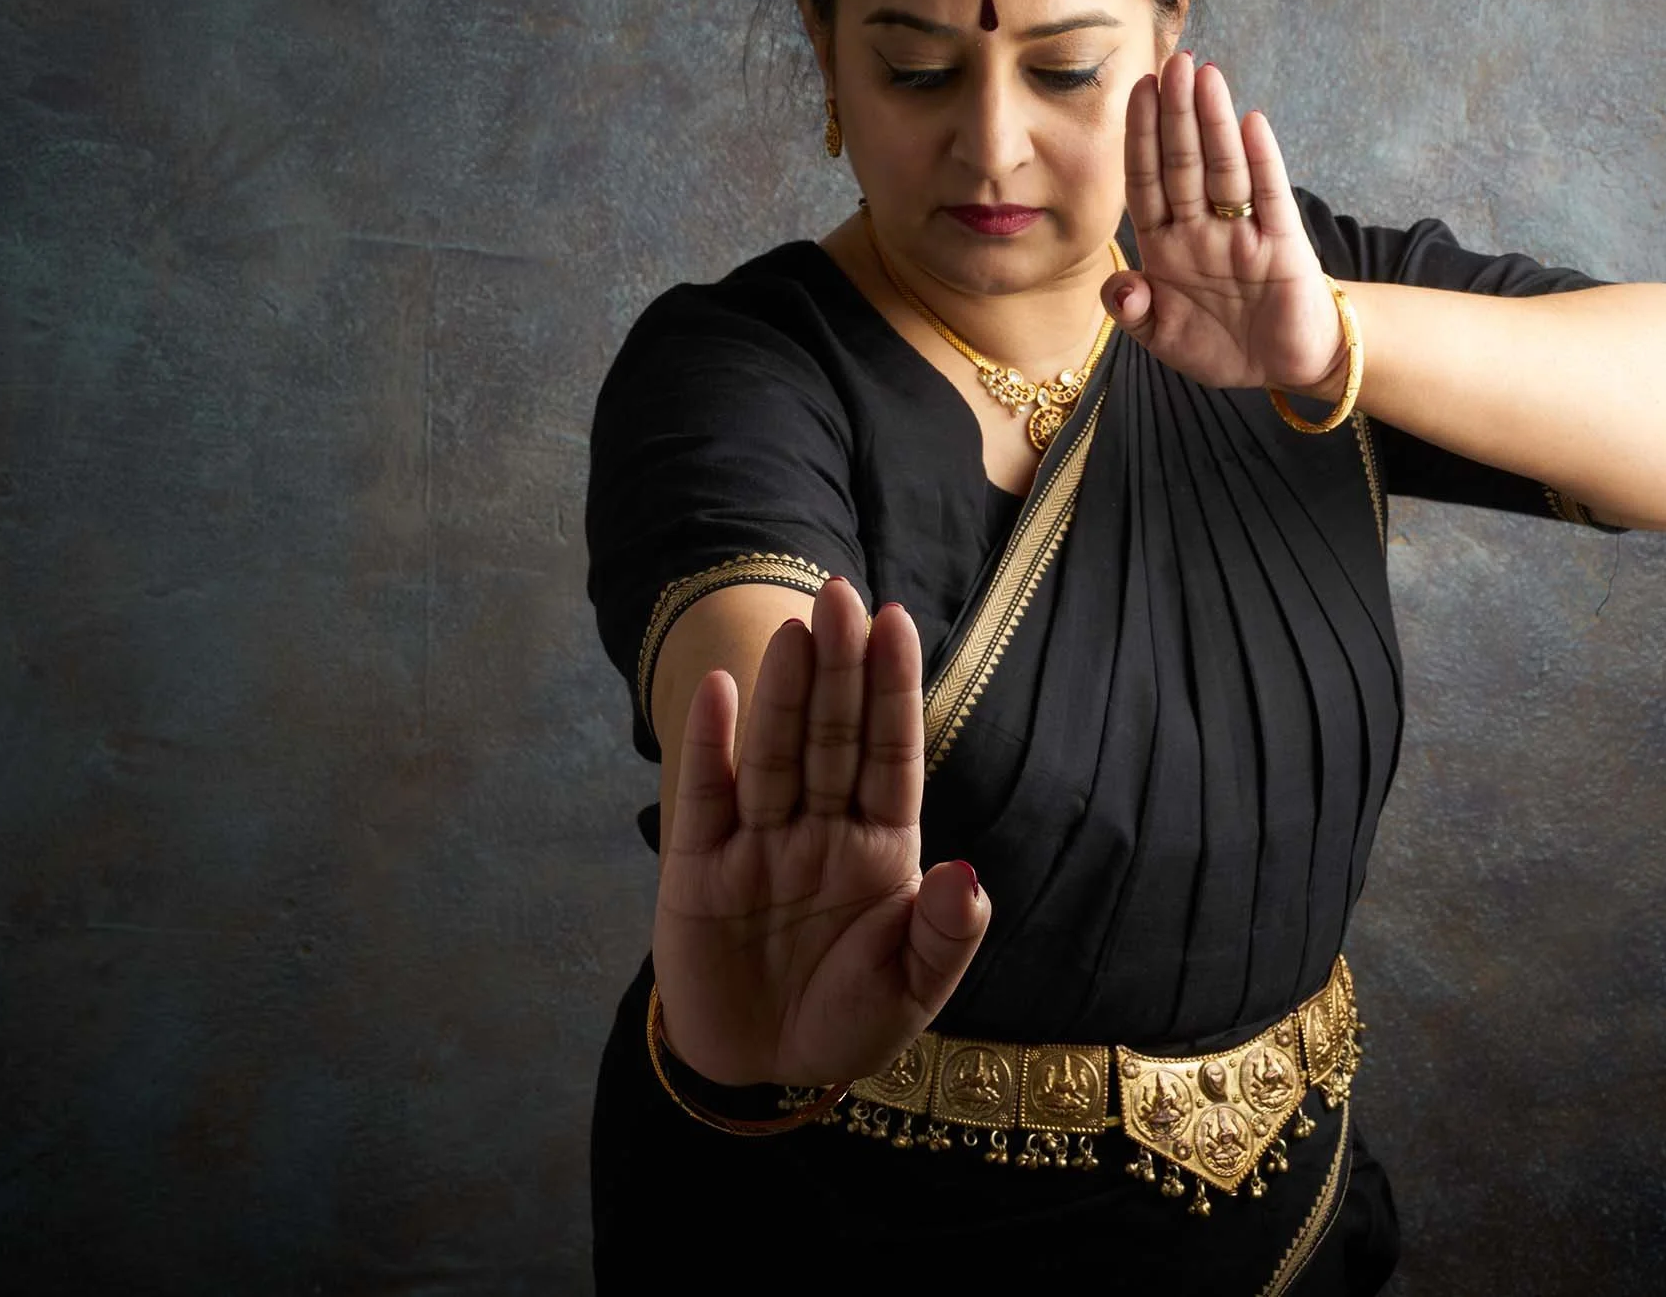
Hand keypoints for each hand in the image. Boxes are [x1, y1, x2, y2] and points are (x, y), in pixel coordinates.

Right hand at [651, 576, 990, 1086]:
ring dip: (783, 692)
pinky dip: (710, 746)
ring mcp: (758, 844)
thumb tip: (967, 876)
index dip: (893, 689)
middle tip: (843, 596)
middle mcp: (820, 829)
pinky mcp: (698, 871)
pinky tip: (721, 691)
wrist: (761, 1071)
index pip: (891, 753)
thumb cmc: (845, 1020)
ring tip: (796, 629)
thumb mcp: (912, 991)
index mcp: (881, 846)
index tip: (896, 623)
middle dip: (839, 667)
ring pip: (774, 755)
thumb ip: (944, 934)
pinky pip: (705, 799)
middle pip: (832, 736)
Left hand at [1101, 50, 1347, 397]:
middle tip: (1173, 60)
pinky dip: (1262, 161)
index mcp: (1166, 245)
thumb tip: (1120, 286)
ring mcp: (1243, 233)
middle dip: (1177, 112)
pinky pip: (1271, 198)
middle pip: (1184, 163)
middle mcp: (1202, 229)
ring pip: (1224, 170)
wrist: (1283, 367)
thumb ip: (1133, 312)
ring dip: (1214, 123)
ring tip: (1207, 75)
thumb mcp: (1163, 338)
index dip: (1141, 137)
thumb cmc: (1220, 345)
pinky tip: (1251, 123)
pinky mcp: (1284, 246)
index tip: (1136, 89)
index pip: (1147, 180)